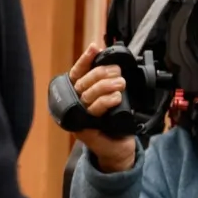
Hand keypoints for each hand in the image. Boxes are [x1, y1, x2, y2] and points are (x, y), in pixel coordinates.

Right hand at [69, 44, 138, 172]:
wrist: (119, 150)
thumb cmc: (116, 124)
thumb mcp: (113, 100)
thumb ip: (110, 84)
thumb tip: (114, 63)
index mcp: (80, 94)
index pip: (77, 73)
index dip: (85, 60)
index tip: (95, 48)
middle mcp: (76, 104)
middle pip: (83, 82)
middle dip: (101, 73)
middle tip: (117, 72)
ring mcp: (79, 116)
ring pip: (88, 94)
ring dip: (105, 85)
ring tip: (120, 82)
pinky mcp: (85, 128)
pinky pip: (93, 110)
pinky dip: (105, 101)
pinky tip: (115, 97)